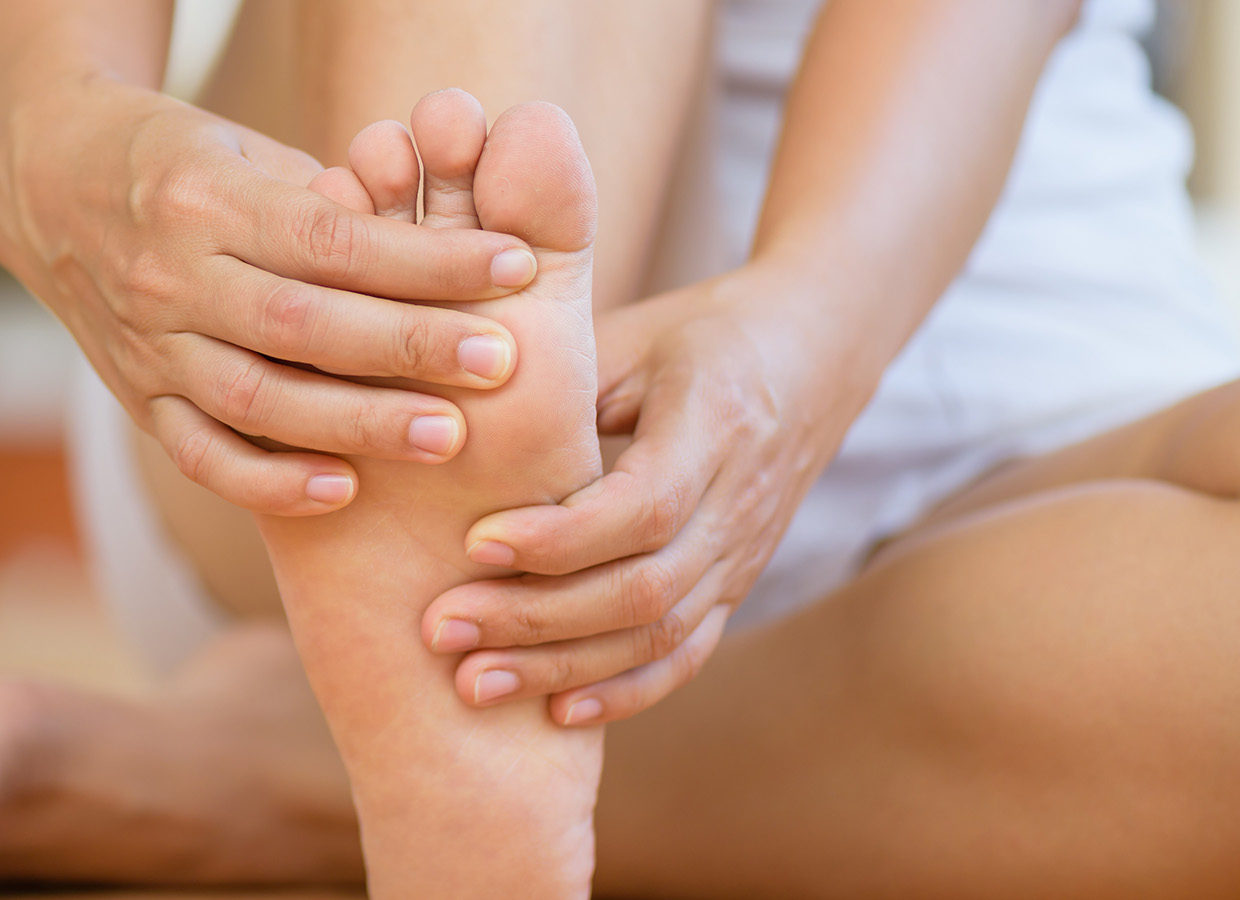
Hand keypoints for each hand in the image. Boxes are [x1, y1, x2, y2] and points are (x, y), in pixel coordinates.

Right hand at [0, 77, 539, 514]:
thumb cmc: (181, 160)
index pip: (332, 240)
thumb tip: (431, 232)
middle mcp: (171, 278)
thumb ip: (325, 200)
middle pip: (303, 324)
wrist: (48, 188)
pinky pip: (202, 454)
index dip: (426, 259)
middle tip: (503, 363)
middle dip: (409, 347)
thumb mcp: (246, 148)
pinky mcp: (138, 400)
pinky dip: (268, 480)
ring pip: (257, 398)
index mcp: (206, 200)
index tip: (515, 268)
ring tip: (446, 436)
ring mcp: (149, 347)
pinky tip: (341, 491)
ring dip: (356, 423)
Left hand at [421, 263, 879, 723]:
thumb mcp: (631, 335)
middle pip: (643, 589)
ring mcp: (743, 555)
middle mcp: (738, 503)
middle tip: (440, 627)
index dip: (557, 539)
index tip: (472, 542)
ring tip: (471, 681)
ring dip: (561, 668)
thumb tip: (458, 428)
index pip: (642, 507)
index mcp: (714, 425)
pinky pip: (686, 656)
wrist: (813, 353)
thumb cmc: (697, 333)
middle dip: (535, 619)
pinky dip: (623, 692)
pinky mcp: (736, 586)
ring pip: (659, 636)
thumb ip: (561, 384)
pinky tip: (556, 713)